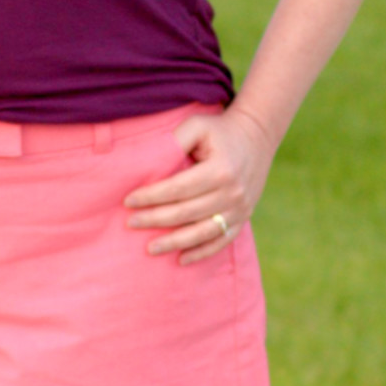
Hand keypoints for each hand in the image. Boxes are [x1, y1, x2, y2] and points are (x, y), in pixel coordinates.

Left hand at [124, 105, 275, 263]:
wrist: (257, 137)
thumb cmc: (220, 131)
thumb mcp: (197, 126)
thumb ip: (175, 140)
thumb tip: (147, 163)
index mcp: (220, 170)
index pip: (178, 189)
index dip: (151, 196)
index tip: (128, 201)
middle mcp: (232, 192)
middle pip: (186, 213)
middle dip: (155, 219)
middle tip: (131, 223)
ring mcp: (240, 208)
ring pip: (202, 232)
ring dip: (174, 242)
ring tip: (150, 248)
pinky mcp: (243, 218)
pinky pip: (221, 241)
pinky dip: (201, 252)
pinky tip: (181, 259)